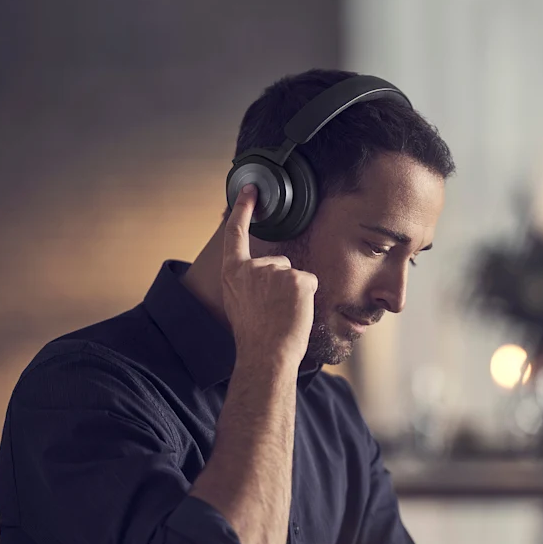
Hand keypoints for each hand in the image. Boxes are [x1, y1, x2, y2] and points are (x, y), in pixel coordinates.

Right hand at [221, 185, 317, 368]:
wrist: (265, 354)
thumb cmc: (255, 336)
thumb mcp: (239, 302)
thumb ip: (247, 281)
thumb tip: (262, 274)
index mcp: (233, 272)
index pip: (236, 233)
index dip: (243, 209)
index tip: (249, 189)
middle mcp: (252, 267)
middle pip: (278, 263)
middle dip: (281, 284)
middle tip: (273, 311)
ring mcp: (275, 271)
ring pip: (294, 275)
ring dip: (294, 293)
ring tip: (282, 314)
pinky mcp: (297, 278)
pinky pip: (309, 282)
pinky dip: (307, 297)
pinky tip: (294, 311)